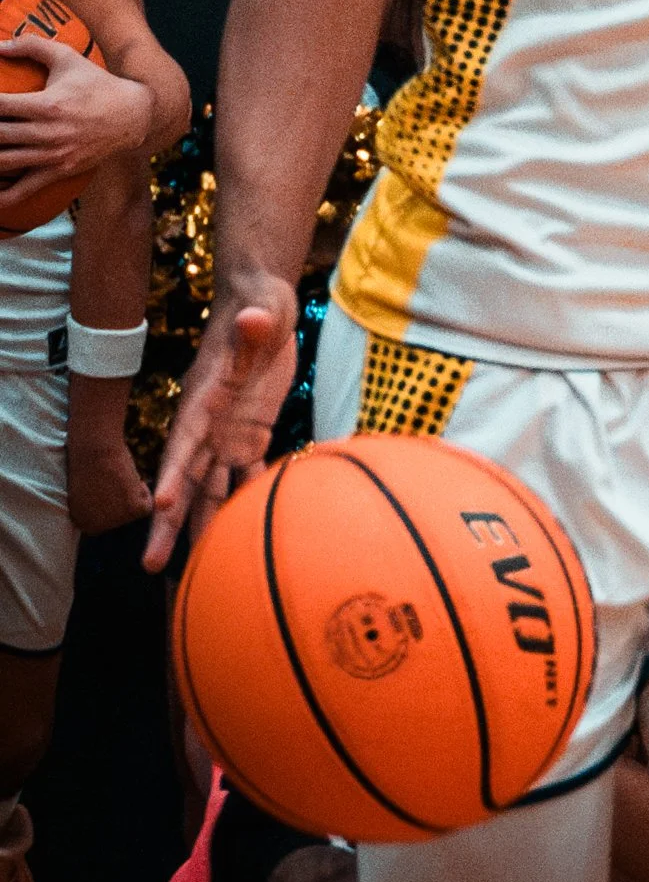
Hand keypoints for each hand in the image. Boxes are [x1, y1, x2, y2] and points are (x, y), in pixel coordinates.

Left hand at [0, 37, 152, 209]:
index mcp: (47, 104)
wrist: (134, 116)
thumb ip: (32, 46)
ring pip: (3, 163)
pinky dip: (2, 196)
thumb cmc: (97, 83)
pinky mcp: (60, 170)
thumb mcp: (68, 58)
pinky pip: (25, 189)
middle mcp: (49, 132)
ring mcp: (54, 155)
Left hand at [67, 379, 150, 533]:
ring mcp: (114, 521)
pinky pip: (148, 506)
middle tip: (113, 481)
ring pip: (136, 511)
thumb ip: (96, 507)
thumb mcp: (86, 490)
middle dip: (123, 501)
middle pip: (123, 518)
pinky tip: (128, 478)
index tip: (106, 487)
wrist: (93, 448)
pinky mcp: (133, 510)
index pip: (106, 521)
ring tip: (117, 479)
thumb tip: (110, 509)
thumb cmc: (87, 461)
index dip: (111, 502)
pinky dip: (144, 491)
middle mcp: (95, 527)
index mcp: (81, 522)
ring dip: (132, 494)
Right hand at [145, 295, 297, 572]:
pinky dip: (244, 505)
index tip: (162, 501)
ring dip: (201, 528)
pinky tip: (241, 539)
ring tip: (190, 574)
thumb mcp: (260, 311)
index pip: (184, 442)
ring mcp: (228, 434)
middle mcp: (209, 426)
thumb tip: (252, 317)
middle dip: (169, 523)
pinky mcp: (253, 436)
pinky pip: (247, 476)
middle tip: (152, 566)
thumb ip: (255, 322)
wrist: (263, 307)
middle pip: (186, 481)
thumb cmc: (258, 307)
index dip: (173, 471)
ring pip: (211, 490)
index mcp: (204, 401)